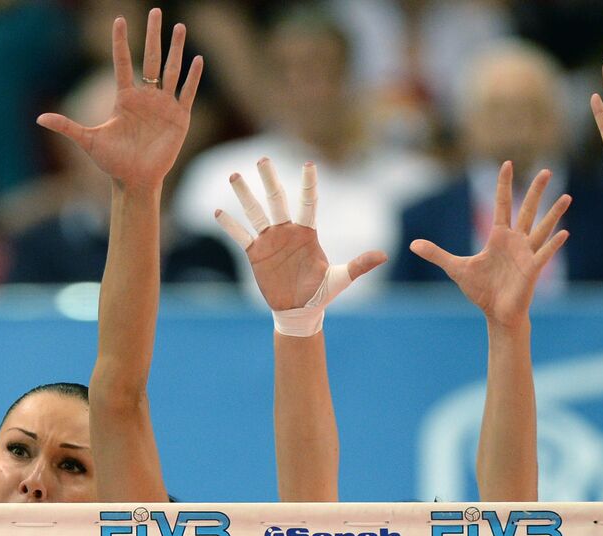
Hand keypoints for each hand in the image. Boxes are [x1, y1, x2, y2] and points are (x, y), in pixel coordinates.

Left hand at [37, 9, 201, 189]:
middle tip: (157, 11)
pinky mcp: (179, 118)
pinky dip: (193, 77)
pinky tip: (198, 60)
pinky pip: (187, 93)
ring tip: (180, 27)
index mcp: (125, 98)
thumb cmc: (112, 162)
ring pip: (171, 70)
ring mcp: (164, 106)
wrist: (136, 180)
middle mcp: (146, 97)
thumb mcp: (88, 140)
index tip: (120, 18)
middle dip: (154, 34)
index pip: (123, 62)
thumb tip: (39, 119)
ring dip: (176, 49)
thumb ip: (67, 126)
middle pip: (151, 58)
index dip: (121, 41)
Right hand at [216, 159, 384, 324]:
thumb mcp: (341, 279)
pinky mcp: (256, 254)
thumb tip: (385, 256)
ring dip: (244, 194)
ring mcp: (270, 241)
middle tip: (263, 158)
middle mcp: (287, 231)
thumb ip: (359, 265)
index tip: (309, 163)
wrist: (300, 311)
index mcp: (308, 233)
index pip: (309, 203)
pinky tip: (217, 212)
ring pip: (255, 212)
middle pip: (276, 199)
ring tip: (234, 175)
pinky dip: (230, 225)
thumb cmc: (321, 293)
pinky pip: (241, 236)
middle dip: (270, 179)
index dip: (309, 184)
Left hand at [410, 162, 568, 330]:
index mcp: (498, 237)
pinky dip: (553, 244)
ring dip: (554, 213)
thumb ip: (436, 254)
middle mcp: (516, 241)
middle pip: (527, 209)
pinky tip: (564, 233)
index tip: (507, 163)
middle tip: (546, 170)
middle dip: (536, 190)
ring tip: (567, 197)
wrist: (496, 313)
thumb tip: (413, 245)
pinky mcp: (532, 270)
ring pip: (542, 228)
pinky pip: (544, 254)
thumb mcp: (456, 268)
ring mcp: (526, 254)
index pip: (502, 204)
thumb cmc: (481, 291)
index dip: (503, 184)